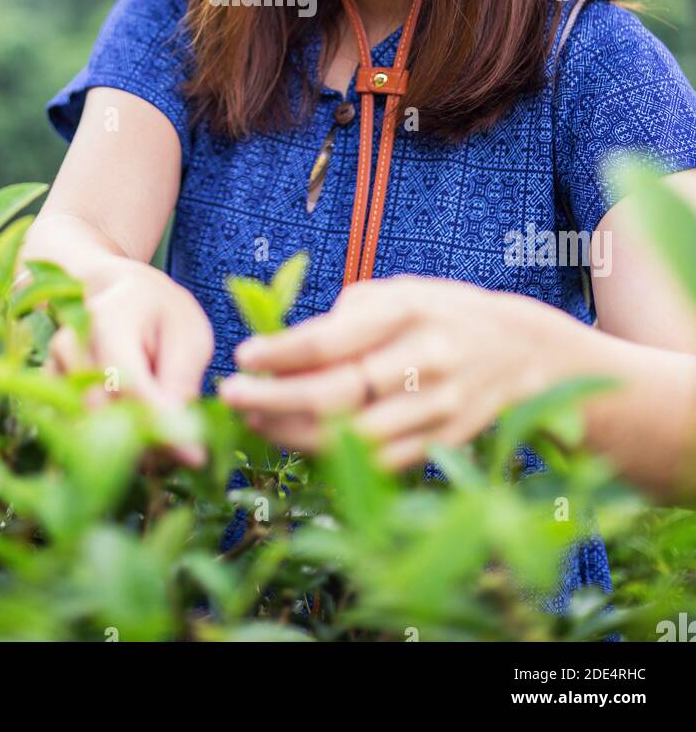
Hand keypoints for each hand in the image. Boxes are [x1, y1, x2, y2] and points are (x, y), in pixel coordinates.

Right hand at [44, 261, 213, 466]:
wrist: (117, 293)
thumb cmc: (161, 313)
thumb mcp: (188, 336)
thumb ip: (182, 384)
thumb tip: (182, 447)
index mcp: (106, 319)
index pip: (128, 385)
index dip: (161, 426)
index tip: (195, 455)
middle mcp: (68, 344)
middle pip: (100, 413)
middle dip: (143, 443)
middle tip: (180, 452)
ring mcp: (52, 369)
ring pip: (84, 430)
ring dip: (125, 448)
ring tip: (161, 442)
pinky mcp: (46, 393)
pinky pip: (75, 434)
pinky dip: (107, 445)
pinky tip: (135, 437)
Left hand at [218, 276, 555, 470]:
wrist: (522, 349)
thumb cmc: (440, 313)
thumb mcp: (398, 293)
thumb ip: (344, 318)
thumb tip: (283, 353)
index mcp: (408, 310)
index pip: (330, 341)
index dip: (280, 354)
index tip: (243, 356)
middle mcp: (426, 357)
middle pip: (335, 393)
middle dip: (273, 399)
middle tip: (231, 396)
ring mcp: (438, 404)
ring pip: (351, 435)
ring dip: (294, 432)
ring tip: (256, 419)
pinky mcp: (446, 439)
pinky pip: (379, 460)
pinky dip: (334, 456)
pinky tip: (299, 440)